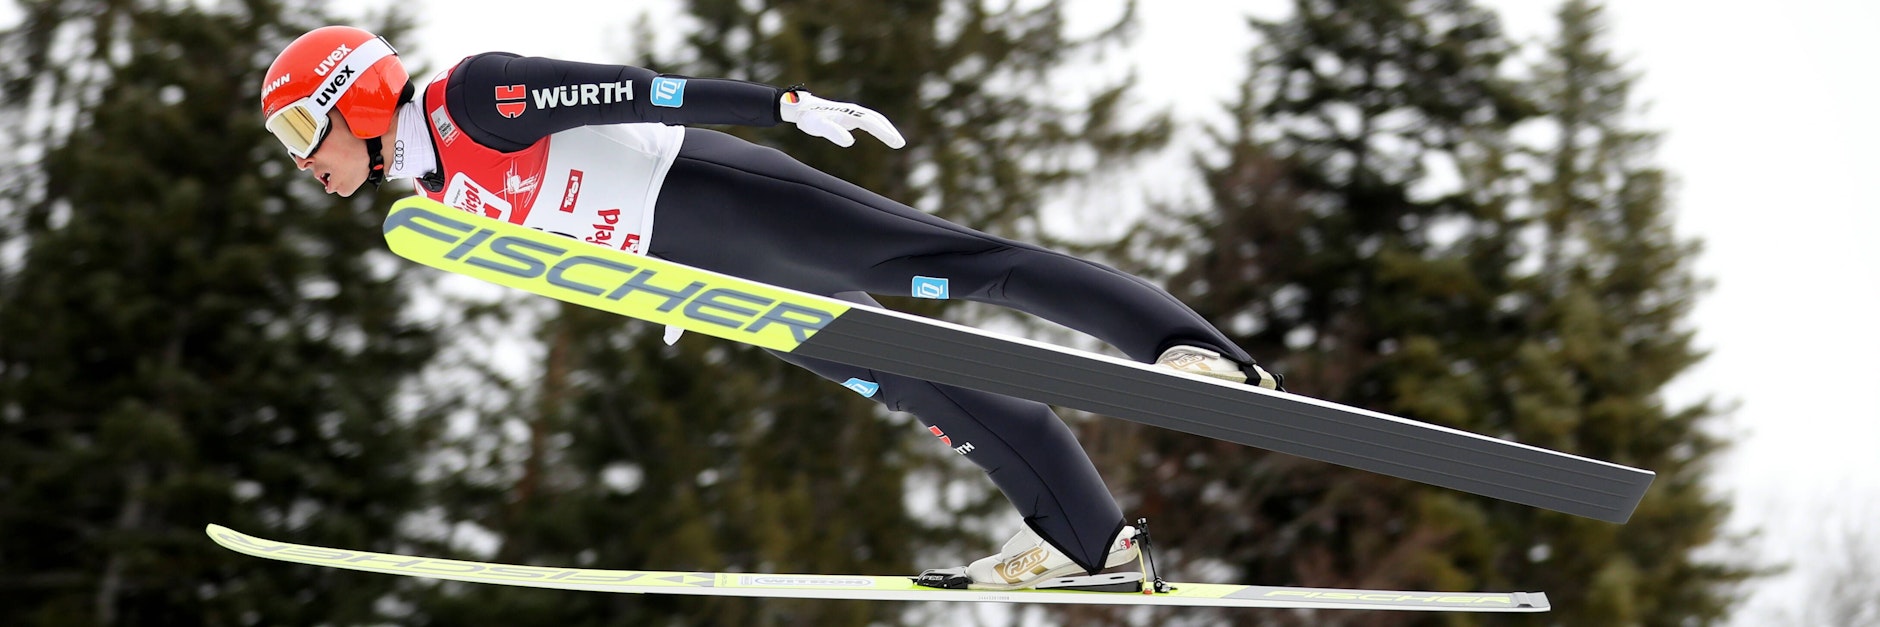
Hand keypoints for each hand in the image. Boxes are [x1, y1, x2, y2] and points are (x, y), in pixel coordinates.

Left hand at [780, 90, 905, 148]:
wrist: (801, 108)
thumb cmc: (809, 118)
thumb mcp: (818, 126)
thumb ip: (833, 133)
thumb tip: (851, 141)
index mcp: (850, 113)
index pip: (872, 123)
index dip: (884, 132)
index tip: (895, 142)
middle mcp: (854, 111)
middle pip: (877, 120)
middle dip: (890, 131)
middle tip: (900, 144)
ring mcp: (852, 113)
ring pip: (875, 119)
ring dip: (887, 129)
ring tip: (897, 142)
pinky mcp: (849, 116)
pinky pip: (869, 121)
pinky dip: (879, 127)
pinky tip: (882, 135)